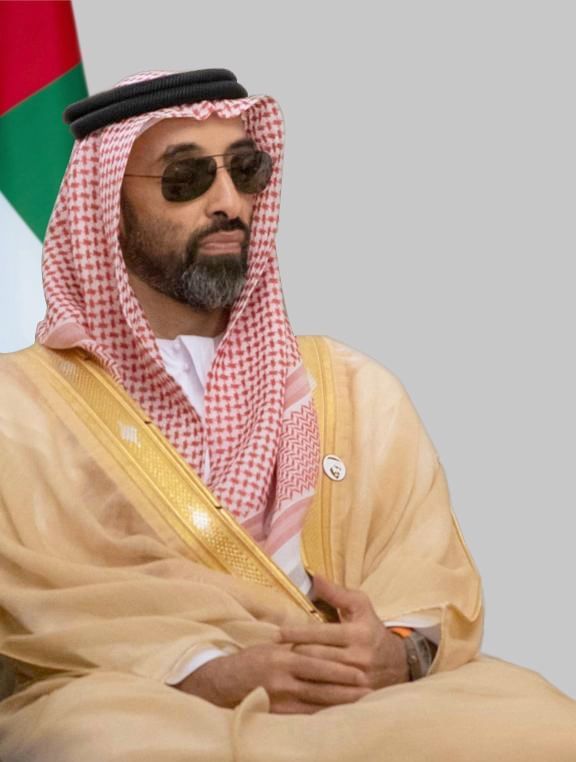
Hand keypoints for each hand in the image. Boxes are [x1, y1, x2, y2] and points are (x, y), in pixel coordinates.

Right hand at [175, 640, 370, 714]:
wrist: (223, 681)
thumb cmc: (251, 659)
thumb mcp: (272, 645)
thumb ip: (296, 646)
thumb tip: (321, 642)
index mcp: (282, 657)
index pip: (317, 663)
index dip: (340, 670)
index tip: (361, 672)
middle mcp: (282, 679)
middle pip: (321, 686)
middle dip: (346, 689)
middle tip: (369, 689)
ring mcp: (279, 700)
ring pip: (316, 703)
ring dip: (339, 704)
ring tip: (360, 703)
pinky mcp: (276, 713)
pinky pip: (304, 717)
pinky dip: (323, 716)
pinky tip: (337, 716)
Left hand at [276, 575, 409, 689]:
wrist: (400, 663)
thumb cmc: (371, 629)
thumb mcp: (360, 605)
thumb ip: (336, 592)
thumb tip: (314, 576)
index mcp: (358, 633)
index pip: (320, 634)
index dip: (296, 633)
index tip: (276, 634)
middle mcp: (359, 658)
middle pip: (315, 656)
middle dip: (294, 652)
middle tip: (275, 650)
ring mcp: (358, 681)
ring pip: (318, 677)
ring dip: (298, 671)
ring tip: (281, 665)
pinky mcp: (356, 697)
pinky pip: (326, 695)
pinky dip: (309, 688)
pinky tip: (296, 683)